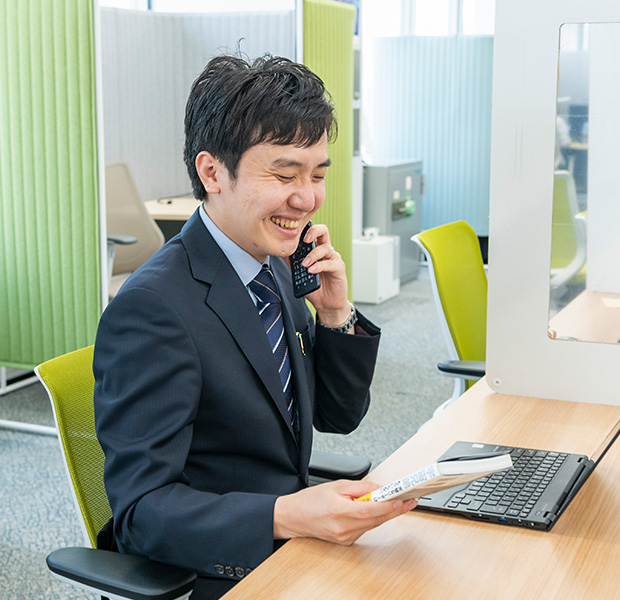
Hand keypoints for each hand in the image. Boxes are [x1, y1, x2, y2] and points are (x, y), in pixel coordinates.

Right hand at [273, 479, 416, 545]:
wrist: (293, 517)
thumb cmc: (311, 500)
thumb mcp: (337, 486)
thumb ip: (361, 487)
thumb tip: (379, 488)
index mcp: (341, 512)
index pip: (373, 510)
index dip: (391, 505)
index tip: (405, 499)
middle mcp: (345, 528)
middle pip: (377, 519)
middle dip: (395, 509)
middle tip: (409, 500)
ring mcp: (346, 537)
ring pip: (373, 524)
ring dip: (383, 513)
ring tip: (392, 500)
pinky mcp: (346, 541)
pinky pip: (365, 528)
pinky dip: (371, 518)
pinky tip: (371, 509)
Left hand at [298, 223, 350, 326]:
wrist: (326, 304)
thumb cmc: (315, 288)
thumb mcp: (299, 275)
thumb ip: (292, 263)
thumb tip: (281, 252)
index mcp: (317, 249)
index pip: (312, 232)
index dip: (304, 229)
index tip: (294, 232)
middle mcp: (326, 251)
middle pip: (323, 231)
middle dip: (313, 231)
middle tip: (304, 239)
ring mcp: (333, 258)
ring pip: (325, 248)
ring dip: (312, 255)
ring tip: (305, 265)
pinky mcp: (339, 268)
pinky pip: (330, 263)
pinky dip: (319, 266)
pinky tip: (312, 270)